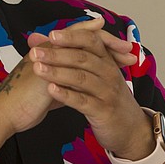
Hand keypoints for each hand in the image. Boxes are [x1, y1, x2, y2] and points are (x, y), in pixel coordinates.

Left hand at [26, 18, 152, 157]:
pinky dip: (66, 94)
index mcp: (106, 59)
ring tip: (37, 68)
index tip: (51, 34)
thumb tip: (36, 38)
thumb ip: (66, 54)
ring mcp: (107, 92)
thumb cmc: (104, 96)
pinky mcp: (103, 111)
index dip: (71, 37)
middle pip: (82, 57)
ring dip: (57, 72)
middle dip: (57, 54)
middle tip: (35, 52)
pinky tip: (51, 89)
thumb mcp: (90, 73)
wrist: (130, 128)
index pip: (91, 40)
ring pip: (81, 78)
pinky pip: (82, 101)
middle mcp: (109, 72)